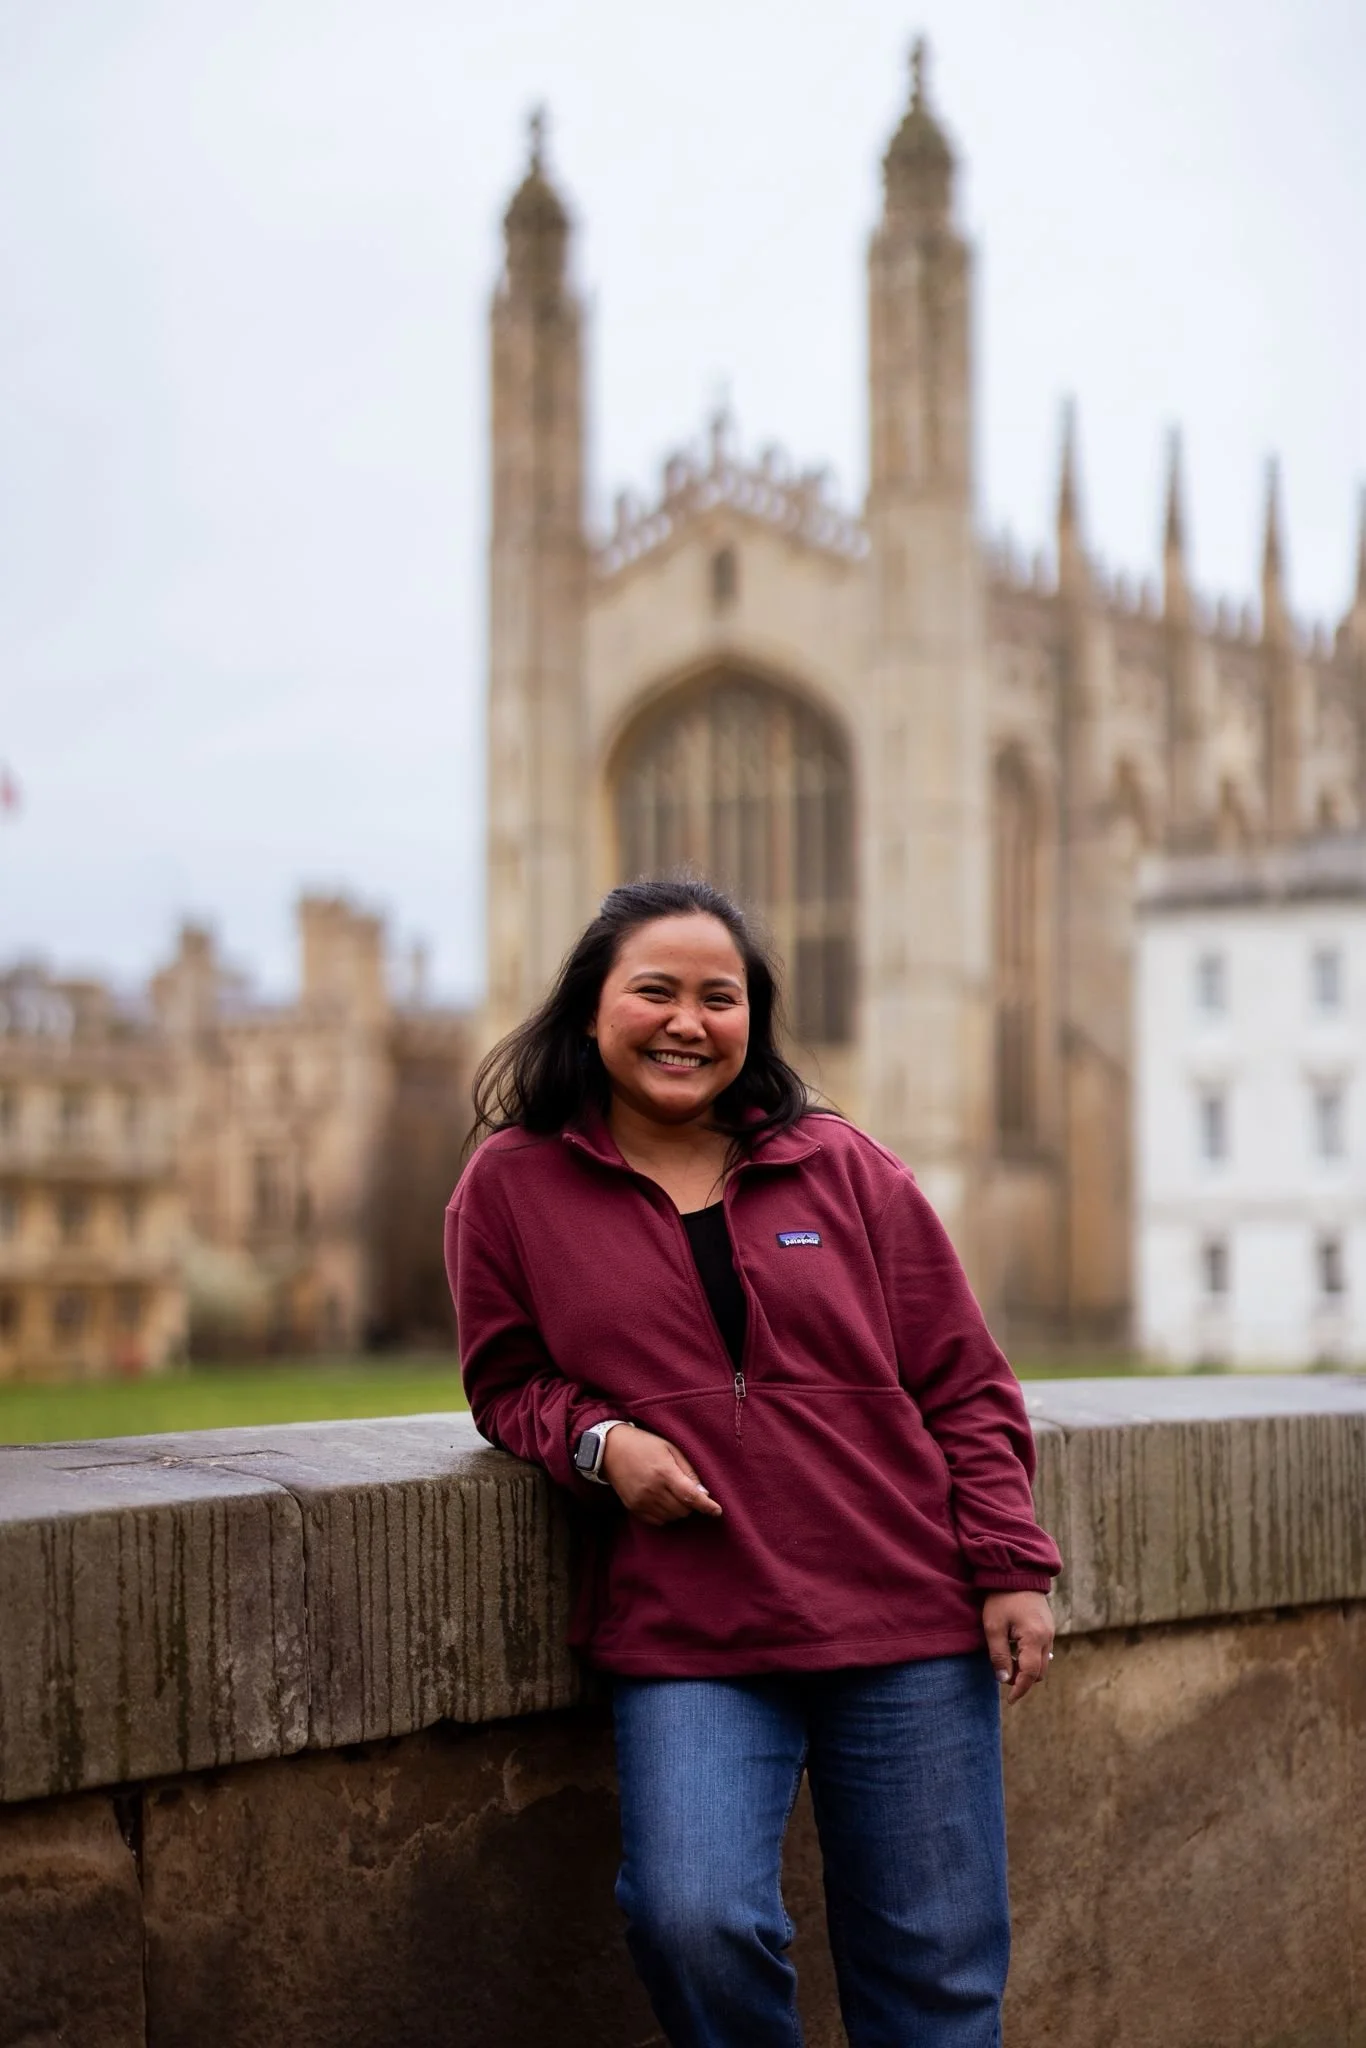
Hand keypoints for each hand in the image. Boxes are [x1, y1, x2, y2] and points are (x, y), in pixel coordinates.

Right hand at [600, 1426, 723, 1525]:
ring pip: (672, 1517)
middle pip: (683, 1510)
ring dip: (679, 1510)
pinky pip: (658, 1521)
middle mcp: (652, 1489)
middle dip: (692, 1504)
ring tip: (674, 1493)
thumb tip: (703, 1493)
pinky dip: (666, 1515)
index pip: (690, 1496)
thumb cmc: (645, 1444)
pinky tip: (664, 1501)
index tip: (718, 1511)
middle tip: (689, 1491)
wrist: (611, 1449)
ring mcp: (641, 1501)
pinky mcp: (634, 1507)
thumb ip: (688, 1471)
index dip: (707, 1506)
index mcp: (664, 1472)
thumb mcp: (670, 1448)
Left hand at [981, 1591, 1053, 1704]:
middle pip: (1039, 1672)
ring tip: (1007, 1661)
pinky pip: (1043, 1652)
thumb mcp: (993, 1626)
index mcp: (1035, 1638)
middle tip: (1003, 1674)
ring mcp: (1050, 1632)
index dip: (1020, 1689)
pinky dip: (1031, 1658)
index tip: (1010, 1700)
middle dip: (1023, 1680)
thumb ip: (999, 1655)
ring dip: (1027, 1669)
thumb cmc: (1001, 1598)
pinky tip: (1015, 1650)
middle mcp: (1047, 1637)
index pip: (1030, 1674)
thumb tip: (1004, 1680)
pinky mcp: (1048, 1627)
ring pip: (1043, 1663)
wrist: (1017, 1572)